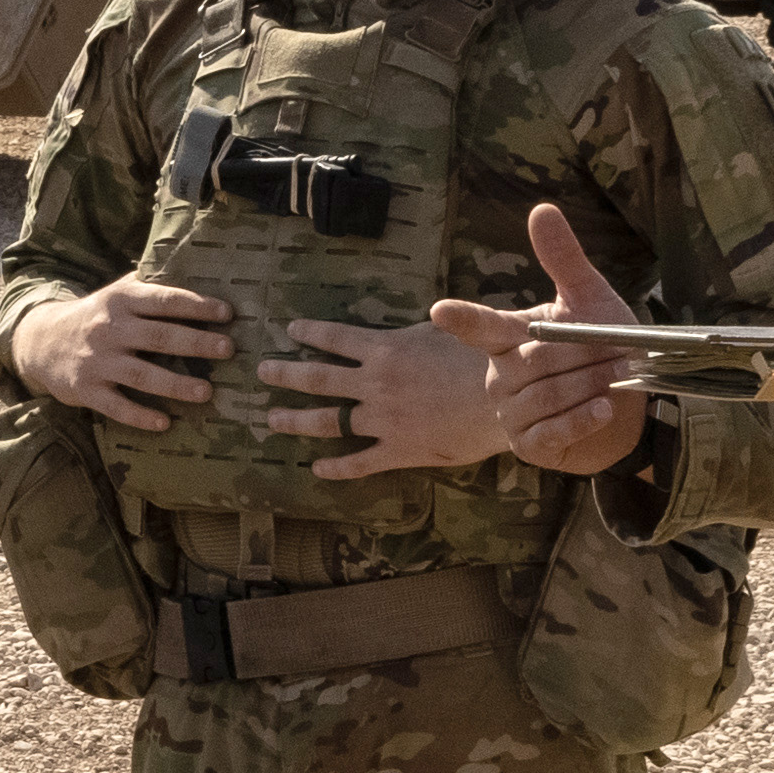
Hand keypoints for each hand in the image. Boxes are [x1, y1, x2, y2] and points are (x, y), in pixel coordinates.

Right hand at [11, 268, 231, 428]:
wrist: (40, 341)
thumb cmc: (95, 316)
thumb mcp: (116, 293)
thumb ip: (150, 286)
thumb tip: (199, 270)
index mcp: (120, 301)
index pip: (163, 300)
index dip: (196, 305)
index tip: (227, 313)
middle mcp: (109, 329)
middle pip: (158, 337)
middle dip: (195, 343)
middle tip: (228, 349)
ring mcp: (96, 361)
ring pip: (141, 375)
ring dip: (175, 385)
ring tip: (207, 392)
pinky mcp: (85, 390)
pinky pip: (116, 406)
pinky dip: (140, 416)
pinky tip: (164, 423)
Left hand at [277, 309, 628, 481]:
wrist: (511, 405)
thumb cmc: (491, 360)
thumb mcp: (462, 323)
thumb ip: (441, 318)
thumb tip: (437, 303)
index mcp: (387, 348)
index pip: (336, 337)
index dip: (310, 332)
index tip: (290, 329)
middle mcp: (376, 384)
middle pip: (317, 379)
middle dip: (286, 374)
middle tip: (261, 373)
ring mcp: (384, 420)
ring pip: (327, 421)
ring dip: (296, 420)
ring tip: (271, 419)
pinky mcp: (399, 451)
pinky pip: (360, 461)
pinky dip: (336, 466)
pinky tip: (317, 469)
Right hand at [409, 196, 657, 477]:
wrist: (628, 406)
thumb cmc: (602, 347)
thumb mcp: (589, 300)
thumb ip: (563, 259)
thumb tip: (541, 209)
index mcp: (508, 338)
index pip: (480, 326)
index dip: (461, 318)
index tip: (440, 311)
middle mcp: (502, 376)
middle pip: (531, 362)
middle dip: (581, 355)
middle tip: (623, 350)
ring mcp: (511, 414)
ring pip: (544, 397)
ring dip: (589, 384)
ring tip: (622, 374)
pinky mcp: (529, 446)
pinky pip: (550, 432)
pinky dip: (581, 420)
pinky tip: (605, 409)